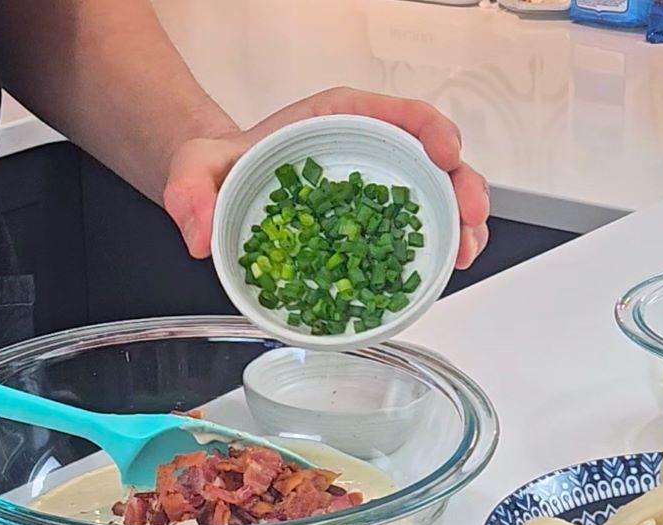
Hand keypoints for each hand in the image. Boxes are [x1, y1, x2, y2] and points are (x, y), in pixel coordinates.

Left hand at [163, 87, 490, 268]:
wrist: (226, 188)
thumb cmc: (228, 165)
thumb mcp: (200, 168)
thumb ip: (192, 191)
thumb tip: (199, 236)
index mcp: (341, 119)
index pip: (401, 114)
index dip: (433, 130)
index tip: (445, 152)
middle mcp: (373, 151)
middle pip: (437, 158)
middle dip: (464, 186)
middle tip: (470, 217)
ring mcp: (382, 188)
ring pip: (439, 196)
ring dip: (463, 224)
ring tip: (465, 254)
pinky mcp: (379, 223)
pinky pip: (421, 231)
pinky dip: (440, 250)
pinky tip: (444, 271)